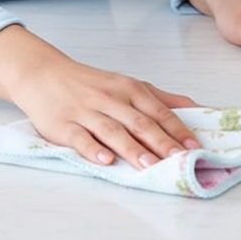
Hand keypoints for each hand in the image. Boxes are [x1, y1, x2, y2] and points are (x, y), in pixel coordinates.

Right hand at [0, 24, 201, 168]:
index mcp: (128, 89)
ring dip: (132, 148)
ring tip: (150, 166)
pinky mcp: (64, 125)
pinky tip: (105, 160)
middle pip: (139, 122)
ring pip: (113, 131)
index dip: (177, 130)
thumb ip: (160, 98)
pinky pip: (80, 138)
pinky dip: (93, 149)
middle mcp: (109, 99)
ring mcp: (86, 112)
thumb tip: (197, 108)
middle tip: (180, 161)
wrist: (43, 74)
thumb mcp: (127, 85)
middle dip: (161, 142)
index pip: (157, 111)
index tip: (195, 148)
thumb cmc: (90, 84)